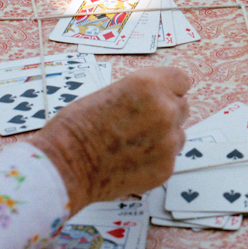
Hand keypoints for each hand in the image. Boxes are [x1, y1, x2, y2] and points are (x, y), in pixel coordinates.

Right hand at [35, 66, 188, 210]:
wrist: (65, 166)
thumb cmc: (77, 128)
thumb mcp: (111, 92)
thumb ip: (142, 95)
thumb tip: (158, 100)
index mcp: (149, 85)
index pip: (182, 81)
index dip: (170, 89)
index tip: (163, 96)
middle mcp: (164, 110)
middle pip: (182, 107)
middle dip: (166, 114)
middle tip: (141, 124)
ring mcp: (168, 141)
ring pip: (178, 135)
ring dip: (163, 138)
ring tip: (132, 144)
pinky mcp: (166, 167)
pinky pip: (169, 158)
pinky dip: (155, 160)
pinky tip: (131, 161)